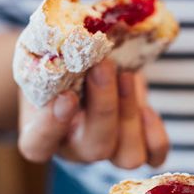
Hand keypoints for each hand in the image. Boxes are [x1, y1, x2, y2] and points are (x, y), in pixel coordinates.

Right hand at [18, 59, 168, 167]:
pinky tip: (147, 108)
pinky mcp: (137, 144)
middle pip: (95, 148)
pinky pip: (154, 155)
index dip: (52, 126)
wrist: (83, 66)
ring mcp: (109, 150)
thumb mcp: (46, 57)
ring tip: (125, 75)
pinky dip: (155, 134)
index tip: (65, 97)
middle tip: (103, 66)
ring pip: (128, 156)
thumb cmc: (57, 61)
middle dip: (104, 106)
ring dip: (130, 114)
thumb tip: (75, 37)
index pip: (38, 145)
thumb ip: (52, 56)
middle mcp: (75, 149)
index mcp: (40, 134)